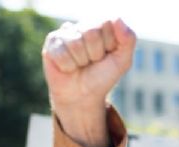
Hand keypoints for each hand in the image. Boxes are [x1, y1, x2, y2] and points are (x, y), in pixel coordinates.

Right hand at [41, 19, 135, 146]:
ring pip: (76, 44)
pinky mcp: (51, 43)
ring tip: (80, 65)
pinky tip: (68, 67)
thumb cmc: (102, 76)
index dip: (109, 44)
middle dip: (95, 54)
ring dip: (81, 61)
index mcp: (100, 26)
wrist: (83, 96)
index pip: (106, 24)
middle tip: (92, 62)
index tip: (107, 55)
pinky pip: (62, 54)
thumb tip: (117, 19)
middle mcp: (82, 26)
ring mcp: (65, 33)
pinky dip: (68, 66)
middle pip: (91, 33)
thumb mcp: (122, 61)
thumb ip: (128, 40)